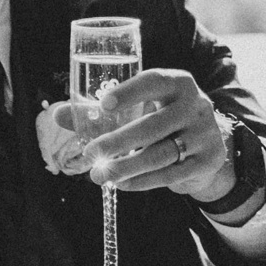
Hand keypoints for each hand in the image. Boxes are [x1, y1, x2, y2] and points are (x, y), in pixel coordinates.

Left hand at [83, 69, 240, 200]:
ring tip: (100, 175)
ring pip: (160, 154)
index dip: (130, 92)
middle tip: (91, 154)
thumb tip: (57, 114)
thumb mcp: (138, 110)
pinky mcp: (208, 160)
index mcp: (178, 83)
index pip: (155, 81)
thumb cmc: (160, 120)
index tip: (103, 105)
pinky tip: (122, 185)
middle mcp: (196, 105)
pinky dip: (143, 182)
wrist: (205, 146)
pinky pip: (171, 174)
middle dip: (118, 141)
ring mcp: (205, 133)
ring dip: (126, 167)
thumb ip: (99, 112)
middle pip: (153, 125)